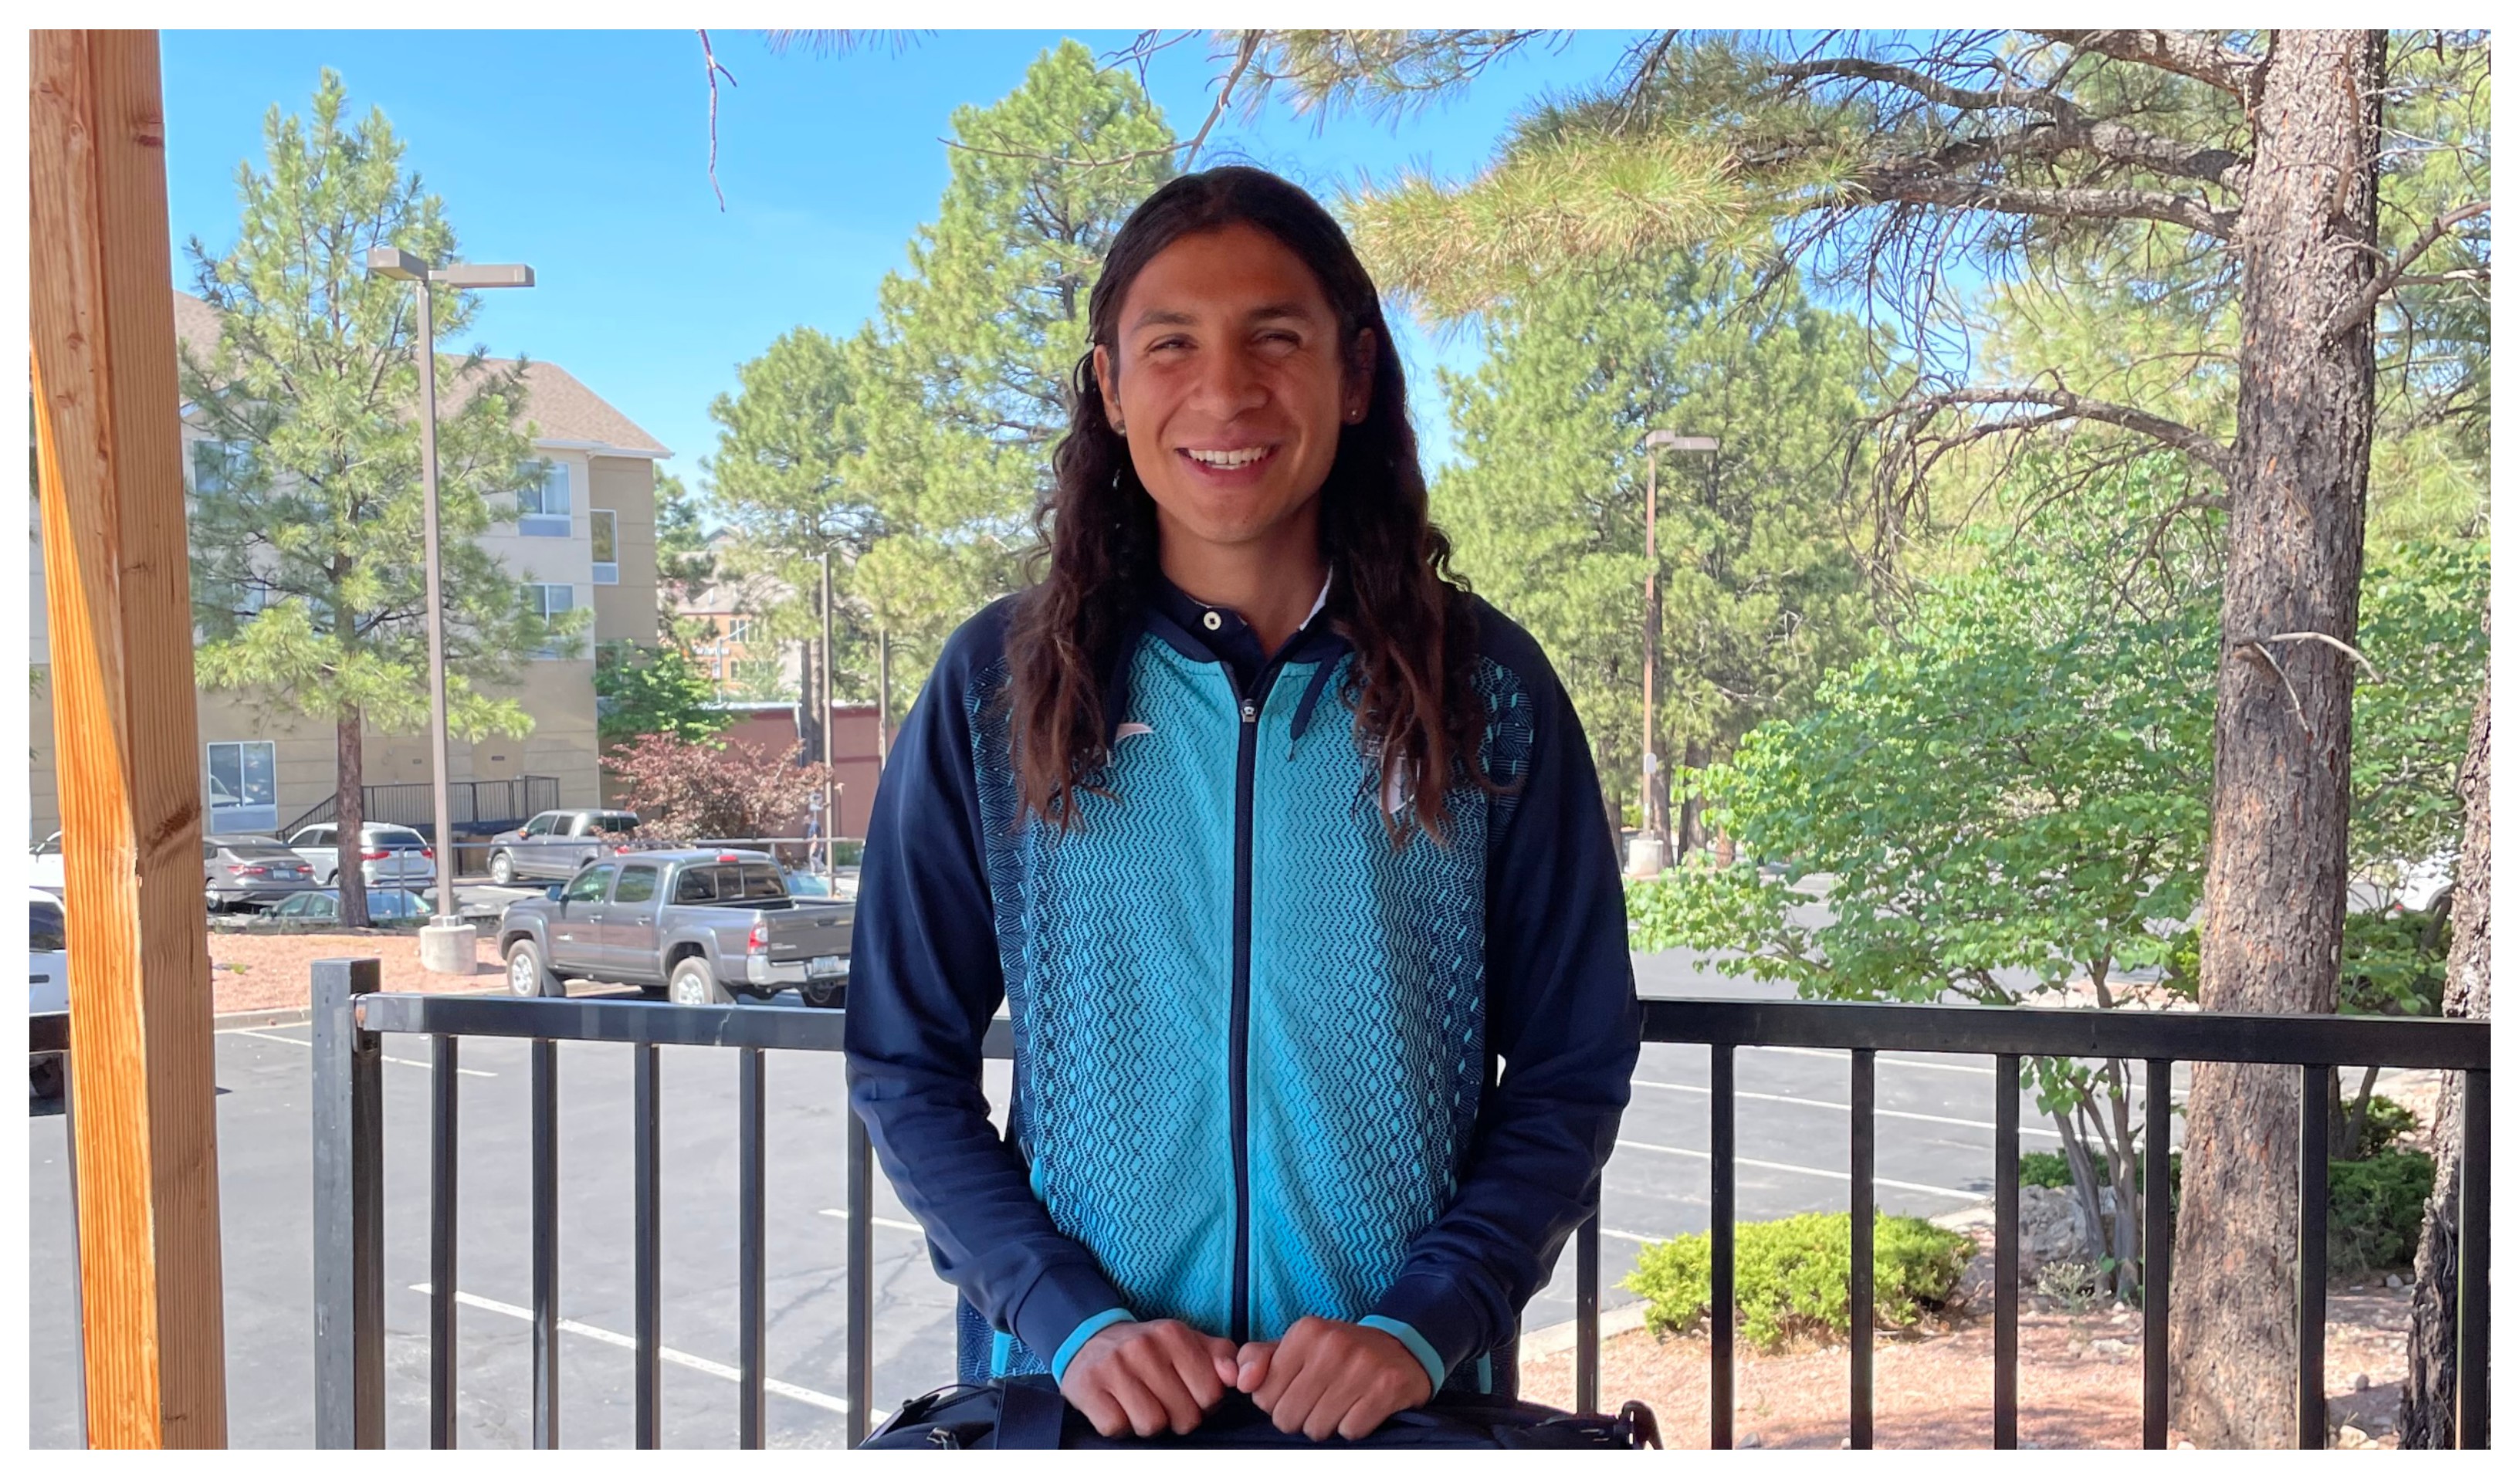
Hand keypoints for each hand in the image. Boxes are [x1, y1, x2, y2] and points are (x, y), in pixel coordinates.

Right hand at [1058, 1318, 1239, 1437]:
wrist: (1089, 1340)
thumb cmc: (1148, 1349)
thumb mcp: (1186, 1342)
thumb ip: (1220, 1355)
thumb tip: (1236, 1377)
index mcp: (1173, 1334)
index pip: (1210, 1393)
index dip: (1202, 1403)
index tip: (1187, 1394)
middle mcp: (1143, 1346)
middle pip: (1184, 1415)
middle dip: (1176, 1417)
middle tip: (1161, 1401)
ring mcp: (1113, 1366)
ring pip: (1152, 1425)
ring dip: (1147, 1423)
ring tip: (1139, 1404)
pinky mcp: (1087, 1387)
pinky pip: (1117, 1427)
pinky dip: (1119, 1425)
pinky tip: (1117, 1406)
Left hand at [1235, 1316, 1434, 1441]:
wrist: (1402, 1346)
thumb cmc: (1337, 1352)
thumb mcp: (1295, 1345)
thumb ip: (1257, 1359)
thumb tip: (1241, 1383)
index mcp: (1305, 1331)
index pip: (1264, 1396)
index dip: (1276, 1402)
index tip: (1295, 1390)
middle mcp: (1332, 1344)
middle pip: (1288, 1417)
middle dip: (1300, 1418)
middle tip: (1319, 1400)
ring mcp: (1362, 1365)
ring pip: (1317, 1428)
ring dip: (1326, 1424)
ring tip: (1339, 1404)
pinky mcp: (1387, 1388)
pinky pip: (1350, 1431)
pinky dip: (1353, 1427)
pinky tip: (1360, 1407)